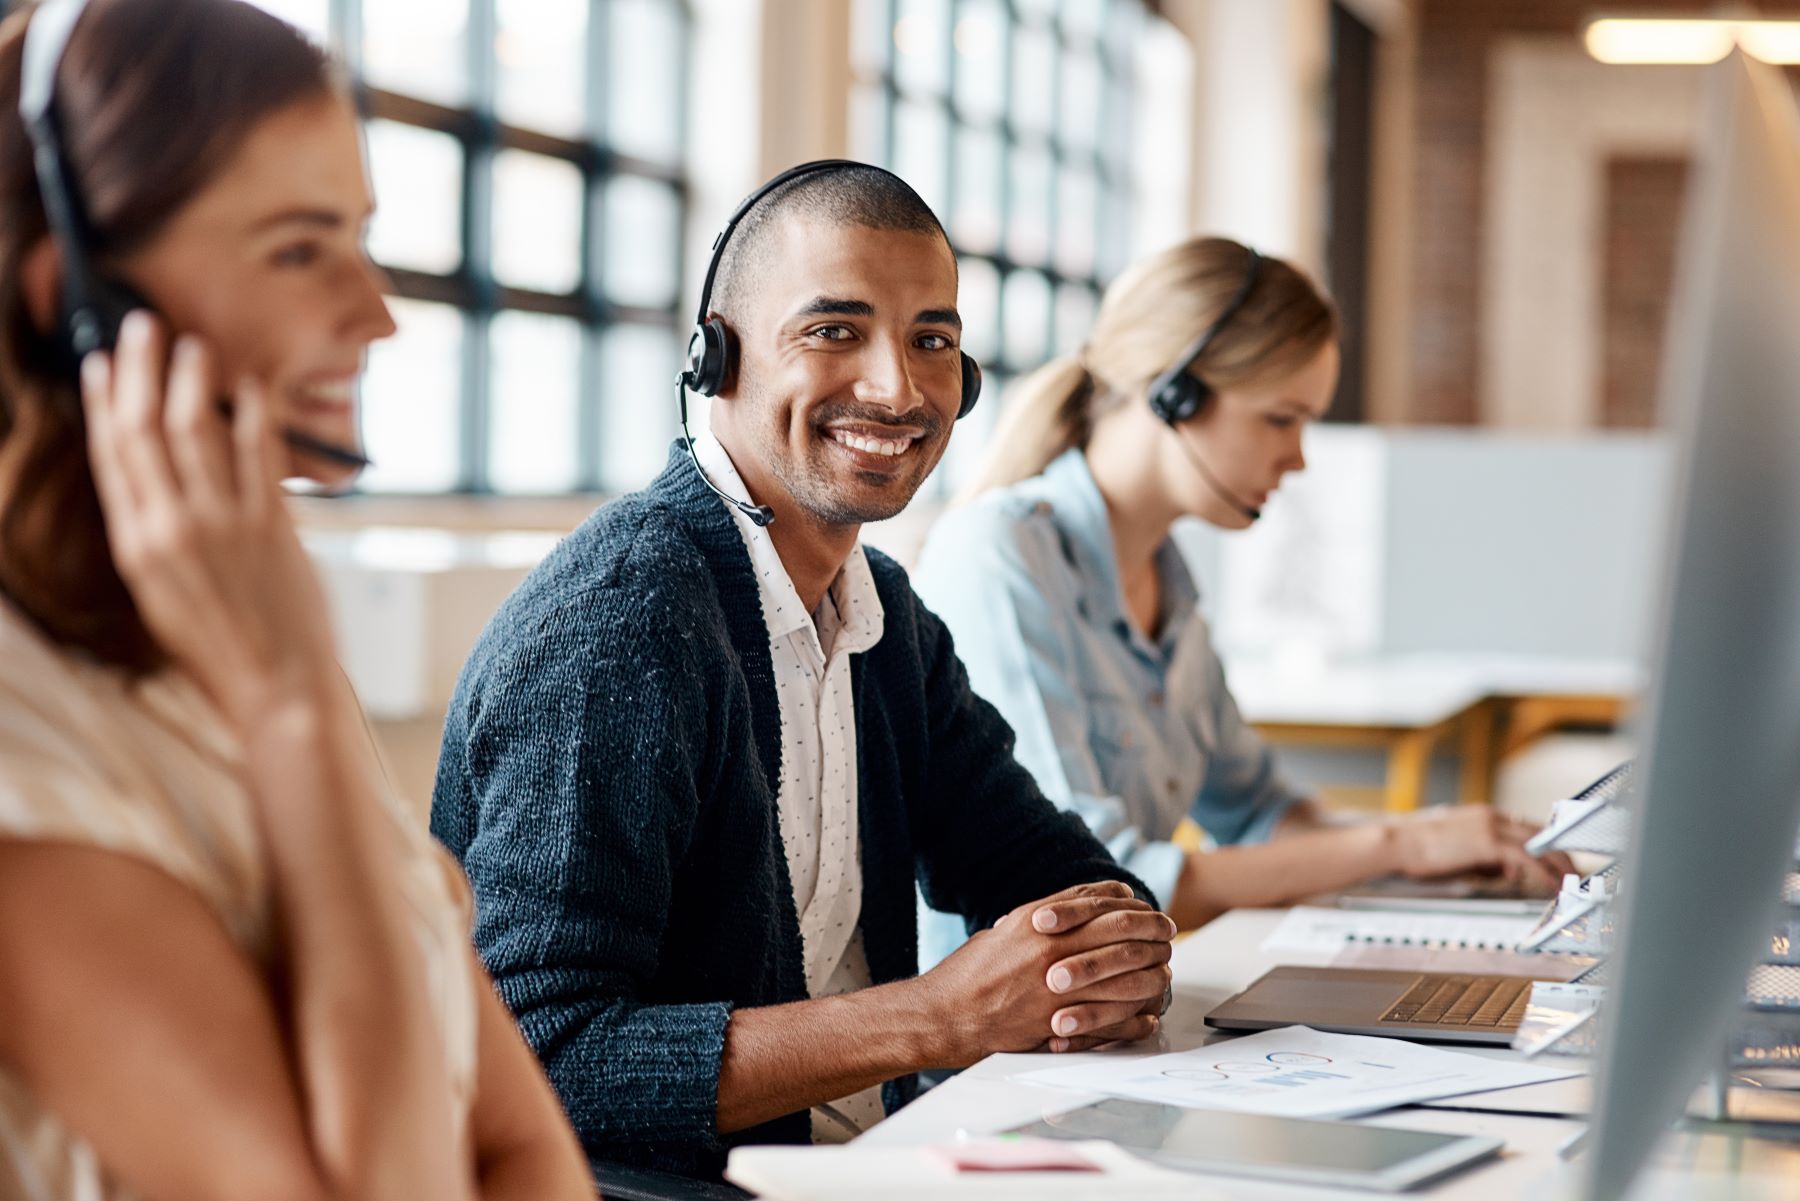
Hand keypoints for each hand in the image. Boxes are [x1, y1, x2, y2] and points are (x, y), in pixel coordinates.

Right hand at [80, 312, 339, 733]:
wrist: (276, 690)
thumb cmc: (222, 650)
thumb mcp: (163, 596)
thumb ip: (158, 538)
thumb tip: (158, 486)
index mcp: (136, 546)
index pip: (111, 455)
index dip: (105, 402)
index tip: (101, 363)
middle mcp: (171, 528)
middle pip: (145, 429)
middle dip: (141, 370)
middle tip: (143, 326)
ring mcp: (223, 523)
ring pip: (196, 430)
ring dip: (194, 380)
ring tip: (194, 344)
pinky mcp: (272, 527)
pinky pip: (259, 455)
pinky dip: (254, 414)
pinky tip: (253, 387)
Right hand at [919, 882, 1174, 1064]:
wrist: (945, 1014)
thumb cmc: (971, 973)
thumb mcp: (1007, 928)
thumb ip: (1046, 915)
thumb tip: (1082, 903)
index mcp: (1038, 922)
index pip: (1100, 903)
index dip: (1132, 906)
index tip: (1148, 910)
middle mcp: (1050, 950)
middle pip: (1120, 934)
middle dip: (1152, 932)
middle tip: (1168, 934)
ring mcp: (1056, 989)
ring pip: (1123, 977)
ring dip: (1151, 974)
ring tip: (1165, 973)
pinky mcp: (1057, 1023)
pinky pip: (1111, 1021)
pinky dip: (1135, 1019)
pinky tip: (1148, 1016)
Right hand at [1387, 806, 1575, 893]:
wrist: (1398, 844)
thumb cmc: (1419, 851)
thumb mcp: (1459, 852)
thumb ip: (1487, 860)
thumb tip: (1509, 873)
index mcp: (1484, 815)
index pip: (1526, 827)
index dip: (1547, 844)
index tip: (1559, 860)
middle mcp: (1491, 816)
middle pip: (1540, 832)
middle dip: (1561, 854)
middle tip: (1574, 872)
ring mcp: (1490, 827)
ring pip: (1538, 844)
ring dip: (1558, 864)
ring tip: (1569, 882)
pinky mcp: (1487, 842)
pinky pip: (1526, 857)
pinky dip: (1543, 872)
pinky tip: (1551, 885)